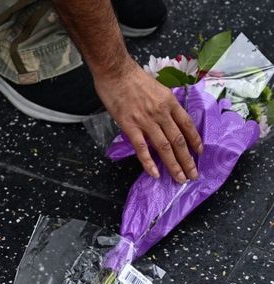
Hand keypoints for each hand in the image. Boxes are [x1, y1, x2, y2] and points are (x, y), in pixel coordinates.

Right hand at [94, 61, 203, 182]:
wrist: (115, 72)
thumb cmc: (133, 78)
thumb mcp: (157, 87)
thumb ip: (163, 103)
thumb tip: (166, 117)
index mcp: (169, 102)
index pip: (187, 125)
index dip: (195, 140)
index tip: (200, 153)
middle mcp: (161, 113)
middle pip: (178, 140)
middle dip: (187, 160)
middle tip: (193, 175)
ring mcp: (146, 121)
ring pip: (164, 147)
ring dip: (174, 165)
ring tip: (180, 178)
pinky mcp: (130, 126)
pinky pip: (142, 148)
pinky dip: (149, 163)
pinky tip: (155, 174)